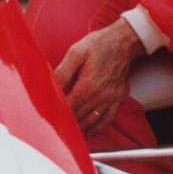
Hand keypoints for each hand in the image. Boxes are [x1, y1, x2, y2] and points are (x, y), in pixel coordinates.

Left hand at [54, 18, 144, 134]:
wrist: (124, 42)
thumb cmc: (99, 44)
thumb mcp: (76, 52)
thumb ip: (63, 71)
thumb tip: (50, 85)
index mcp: (87, 86)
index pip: (68, 107)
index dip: (57, 112)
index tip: (47, 115)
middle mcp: (99, 96)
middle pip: (78, 116)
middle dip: (66, 121)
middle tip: (54, 124)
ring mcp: (109, 99)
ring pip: (91, 120)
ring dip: (79, 127)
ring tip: (67, 131)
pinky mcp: (117, 98)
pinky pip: (107, 119)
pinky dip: (97, 128)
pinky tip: (89, 131)